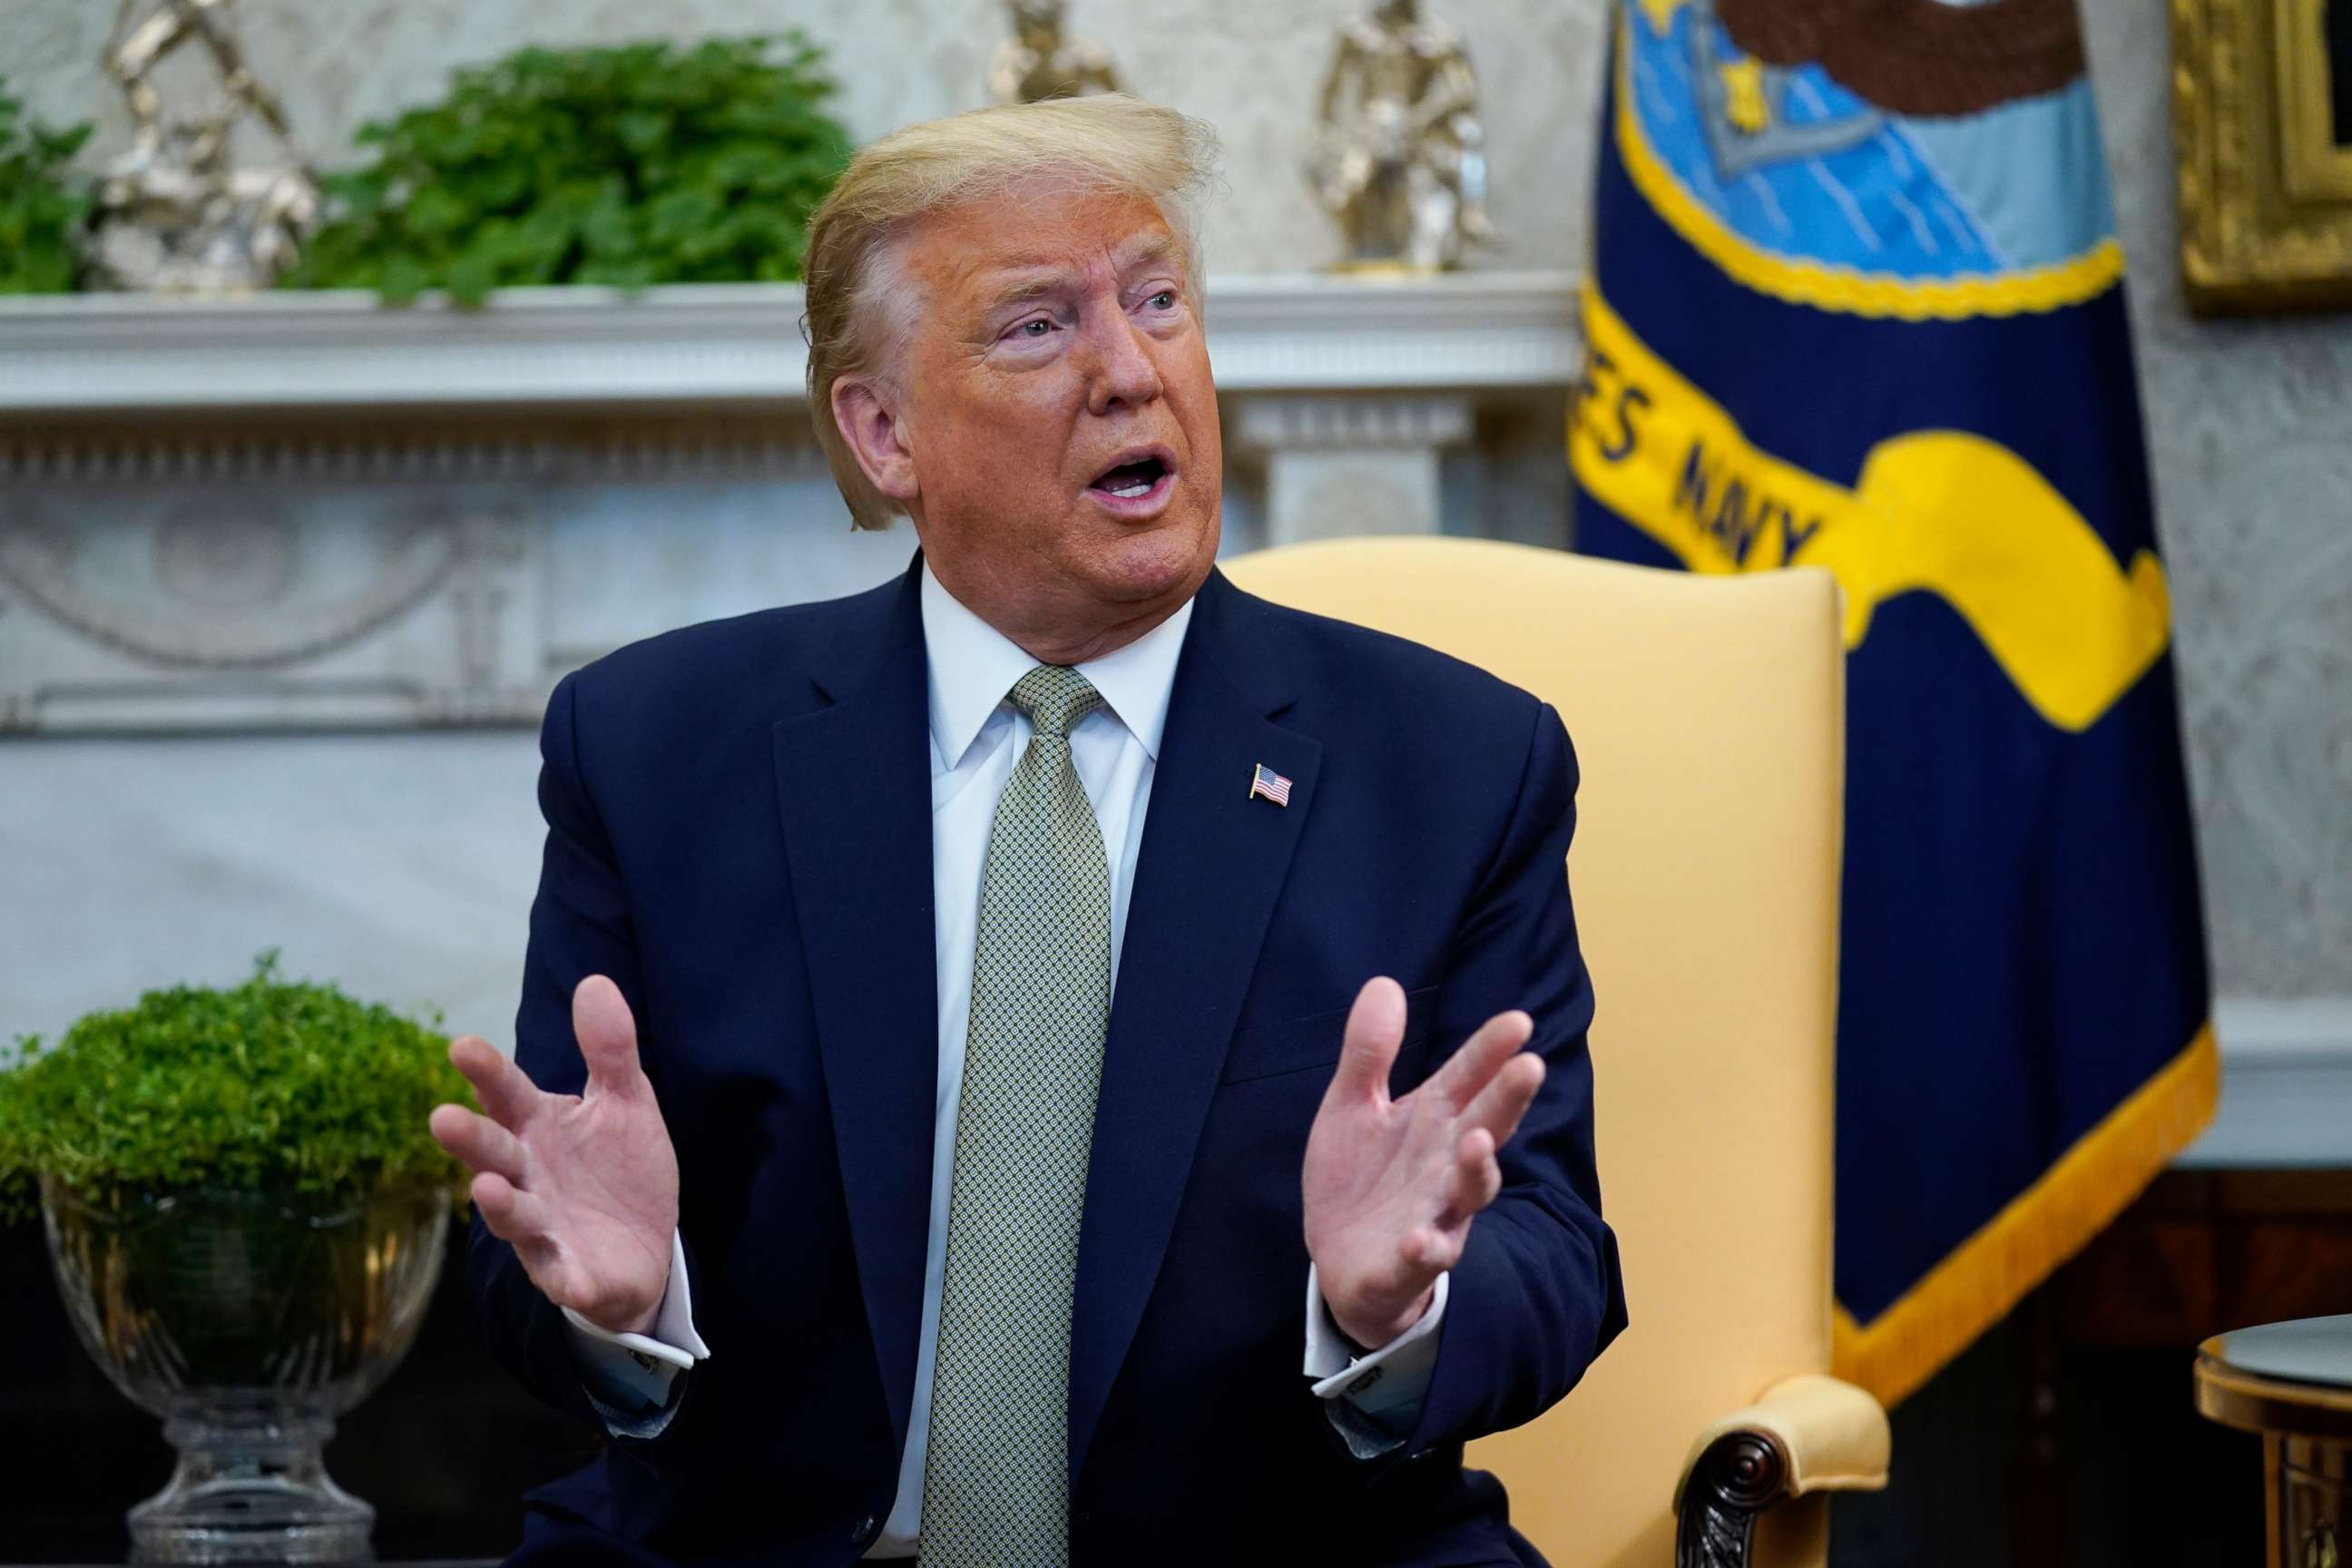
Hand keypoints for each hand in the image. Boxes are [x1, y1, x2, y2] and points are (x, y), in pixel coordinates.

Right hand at [428, 975, 678, 1336]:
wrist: (645, 1245)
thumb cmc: (619, 1167)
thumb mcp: (625, 1101)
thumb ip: (609, 1049)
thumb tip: (595, 981)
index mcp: (538, 1127)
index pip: (506, 1094)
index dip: (486, 1072)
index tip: (462, 1045)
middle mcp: (527, 1175)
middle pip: (494, 1154)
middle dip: (471, 1140)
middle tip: (443, 1119)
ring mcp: (541, 1227)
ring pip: (514, 1215)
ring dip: (499, 1205)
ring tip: (487, 1188)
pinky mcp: (567, 1272)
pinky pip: (560, 1275)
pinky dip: (560, 1274)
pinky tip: (564, 1273)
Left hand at [1302, 977, 1545, 1347]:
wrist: (1341, 1260)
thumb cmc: (1362, 1178)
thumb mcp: (1353, 1106)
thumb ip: (1369, 1051)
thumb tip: (1384, 982)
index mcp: (1432, 1121)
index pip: (1467, 1078)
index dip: (1490, 1050)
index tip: (1519, 1020)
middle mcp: (1445, 1164)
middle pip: (1486, 1127)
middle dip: (1507, 1100)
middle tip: (1530, 1066)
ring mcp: (1434, 1214)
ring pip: (1468, 1193)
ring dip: (1477, 1170)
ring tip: (1479, 1143)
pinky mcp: (1408, 1261)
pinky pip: (1424, 1257)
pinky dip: (1426, 1249)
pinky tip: (1420, 1240)